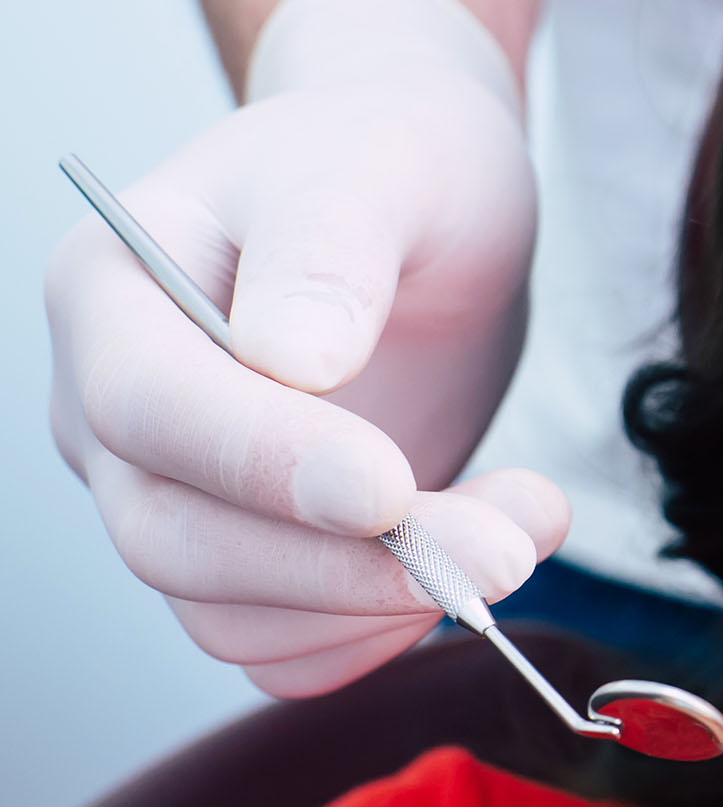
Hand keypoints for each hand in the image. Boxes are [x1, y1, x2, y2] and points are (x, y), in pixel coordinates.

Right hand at [42, 0, 561, 694]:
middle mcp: (114, 415)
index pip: (151, 411)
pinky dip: (384, 632)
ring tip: (528, 521)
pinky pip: (287, 648)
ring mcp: (176, 495)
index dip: (265, 464)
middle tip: (509, 542)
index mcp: (111, 293)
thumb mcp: (378, 163)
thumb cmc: (391, 159)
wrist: (424, 198)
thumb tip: (291, 361)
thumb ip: (329, 248)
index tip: (390, 486)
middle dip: (349, 563)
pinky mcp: (254, 556)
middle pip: (178, 541)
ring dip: (388, 603)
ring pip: (235, 614)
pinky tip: (478, 555)